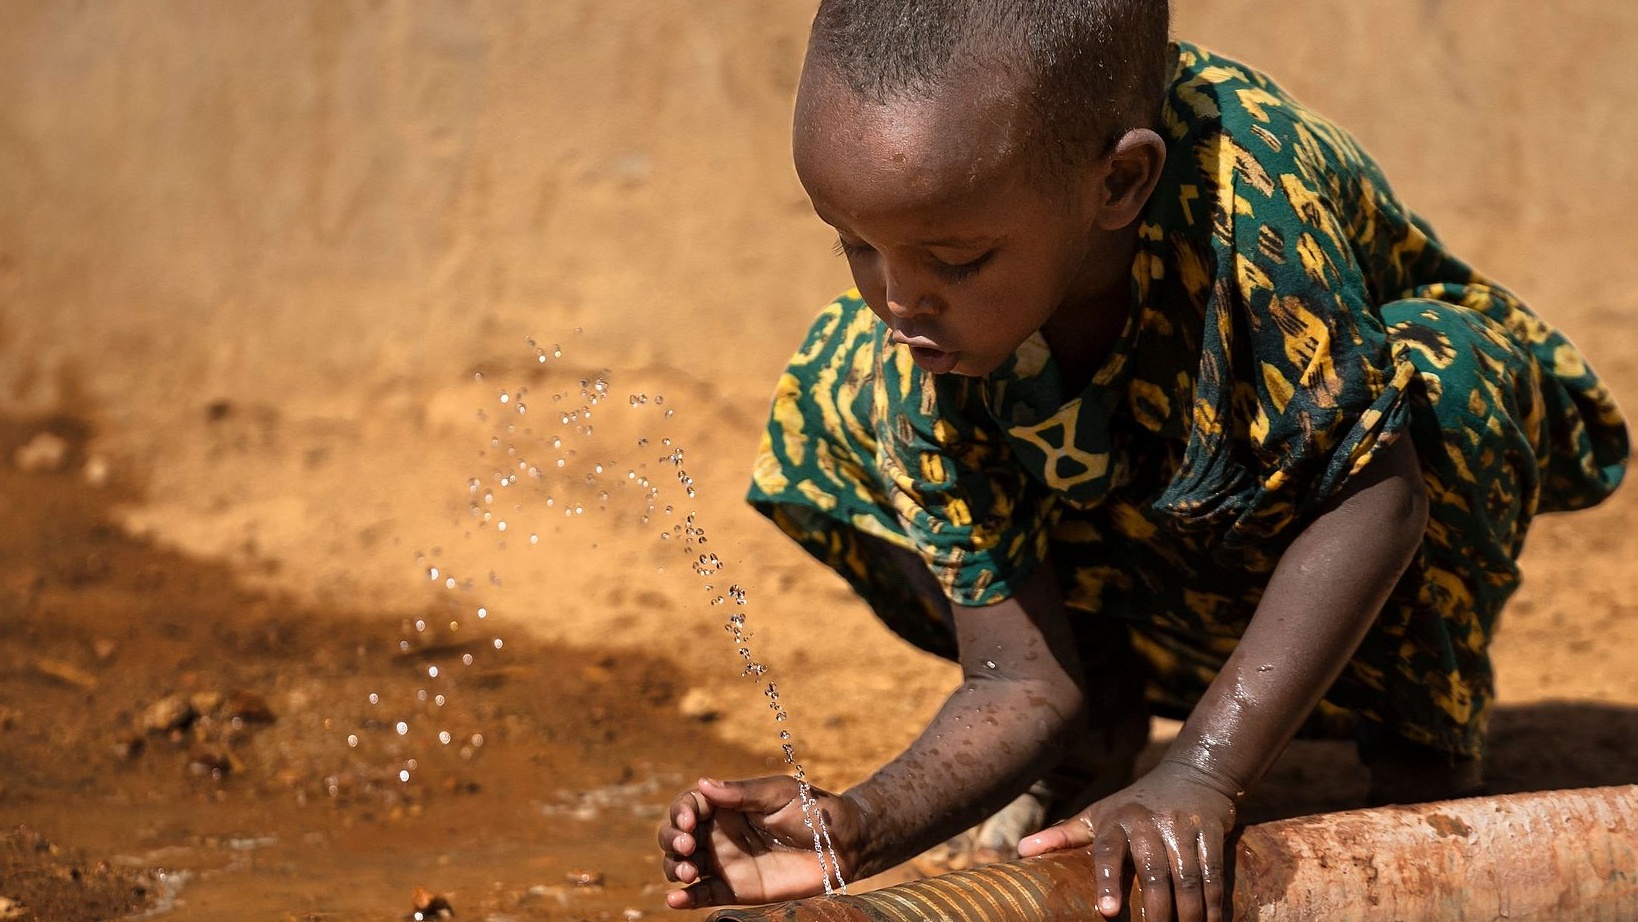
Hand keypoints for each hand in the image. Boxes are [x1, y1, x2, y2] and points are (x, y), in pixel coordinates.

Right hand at [657, 775, 858, 908]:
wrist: (843, 845)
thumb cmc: (813, 810)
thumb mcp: (779, 794)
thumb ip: (742, 793)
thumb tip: (702, 784)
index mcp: (727, 805)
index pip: (690, 804)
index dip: (681, 811)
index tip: (688, 820)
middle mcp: (719, 833)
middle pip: (677, 834)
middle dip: (672, 839)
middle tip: (687, 846)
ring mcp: (725, 862)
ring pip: (683, 865)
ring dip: (675, 867)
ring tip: (687, 871)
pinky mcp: (735, 890)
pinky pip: (703, 895)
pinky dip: (686, 898)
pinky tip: (676, 899)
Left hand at [1018, 761, 1237, 921]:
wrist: (1192, 773)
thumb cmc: (1135, 804)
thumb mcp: (1098, 814)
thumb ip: (1064, 835)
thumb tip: (1020, 850)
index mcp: (1115, 820)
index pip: (1107, 851)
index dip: (1107, 882)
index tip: (1107, 913)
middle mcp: (1148, 822)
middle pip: (1153, 872)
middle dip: (1157, 911)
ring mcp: (1181, 825)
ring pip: (1186, 877)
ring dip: (1189, 913)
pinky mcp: (1210, 829)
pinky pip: (1213, 871)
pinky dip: (1216, 902)